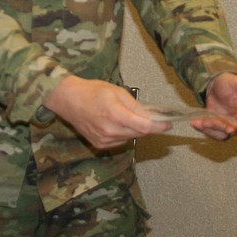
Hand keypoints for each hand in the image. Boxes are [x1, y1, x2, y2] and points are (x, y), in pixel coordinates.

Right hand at [43, 77, 170, 149]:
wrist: (68, 100)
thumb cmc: (91, 91)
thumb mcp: (116, 91)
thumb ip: (135, 106)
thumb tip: (150, 116)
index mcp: (115, 114)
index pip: (144, 126)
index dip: (159, 126)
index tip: (168, 124)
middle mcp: (110, 130)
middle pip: (139, 133)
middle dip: (149, 127)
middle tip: (154, 118)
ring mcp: (104, 139)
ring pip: (130, 138)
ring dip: (136, 130)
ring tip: (130, 117)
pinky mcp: (100, 144)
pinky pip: (120, 141)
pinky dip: (124, 133)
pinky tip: (117, 123)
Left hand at [198, 73, 236, 139]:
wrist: (216, 84)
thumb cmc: (230, 82)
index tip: (229, 129)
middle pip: (232, 130)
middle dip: (218, 127)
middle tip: (206, 122)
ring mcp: (229, 124)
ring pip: (221, 134)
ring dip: (209, 130)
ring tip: (198, 123)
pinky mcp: (218, 125)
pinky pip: (212, 132)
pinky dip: (203, 129)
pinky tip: (195, 123)